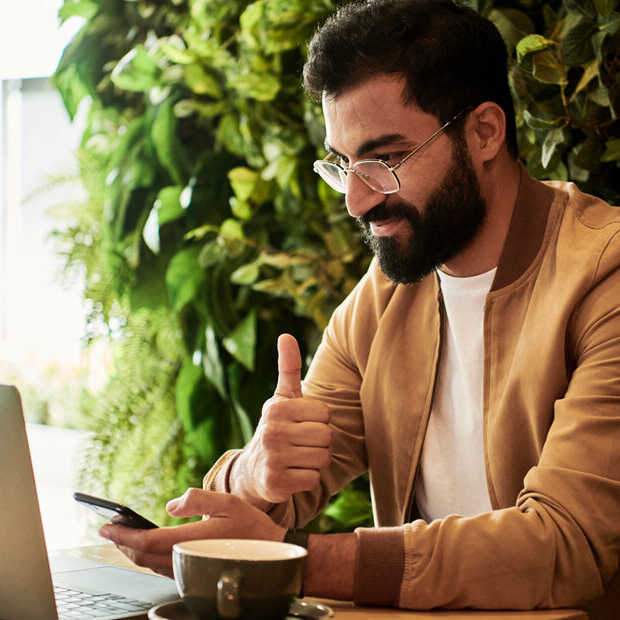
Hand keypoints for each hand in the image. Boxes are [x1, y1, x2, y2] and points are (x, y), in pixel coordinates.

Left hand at [99, 488, 285, 577]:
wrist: (271, 554)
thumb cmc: (252, 527)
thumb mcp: (228, 503)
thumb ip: (198, 500)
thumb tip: (170, 506)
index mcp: (193, 541)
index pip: (147, 542)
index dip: (123, 535)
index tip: (105, 526)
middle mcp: (187, 559)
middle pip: (143, 556)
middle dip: (122, 543)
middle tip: (108, 528)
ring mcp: (189, 569)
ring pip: (150, 565)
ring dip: (132, 551)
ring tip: (122, 535)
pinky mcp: (193, 573)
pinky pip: (161, 568)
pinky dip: (146, 558)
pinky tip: (144, 547)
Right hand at [232, 334, 330, 506]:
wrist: (252, 470)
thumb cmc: (277, 428)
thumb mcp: (282, 398)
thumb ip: (289, 367)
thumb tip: (286, 335)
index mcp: (276, 407)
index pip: (325, 413)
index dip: (319, 420)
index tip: (302, 424)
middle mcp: (271, 431)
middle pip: (326, 436)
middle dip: (319, 442)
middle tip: (301, 443)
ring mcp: (272, 458)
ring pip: (322, 458)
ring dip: (315, 461)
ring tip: (298, 458)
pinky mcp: (275, 483)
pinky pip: (313, 480)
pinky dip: (307, 479)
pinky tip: (292, 474)